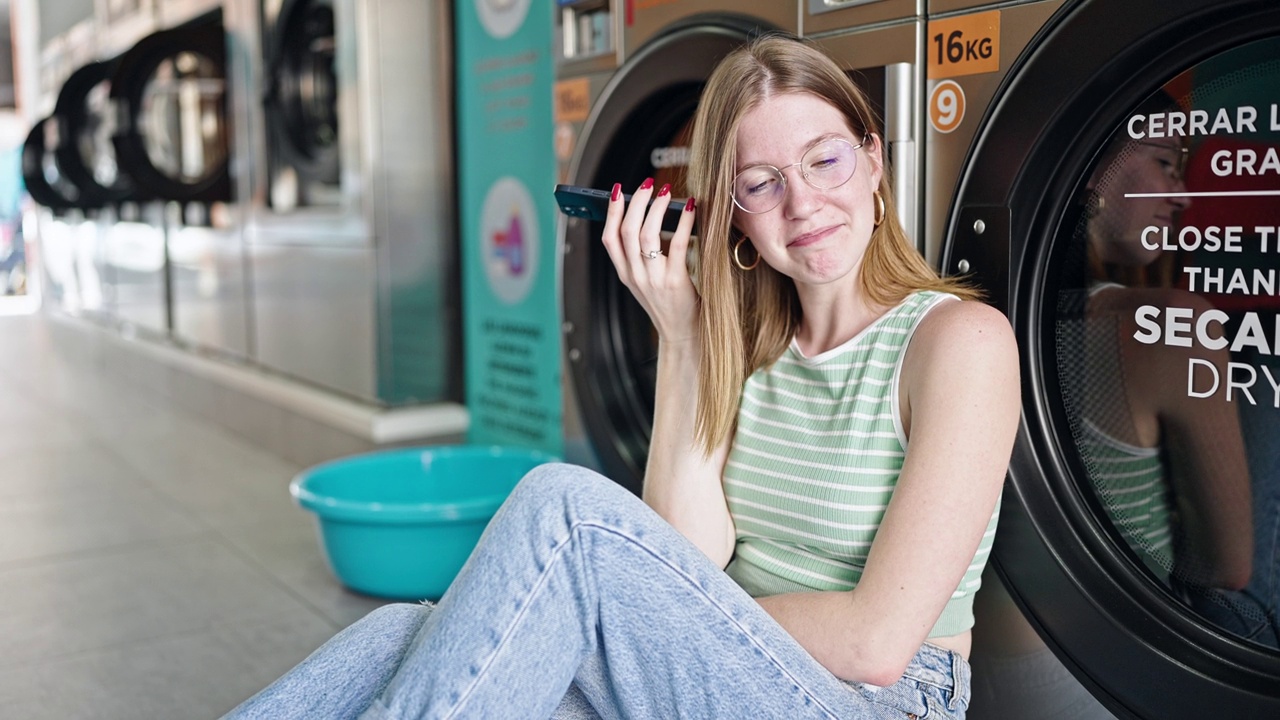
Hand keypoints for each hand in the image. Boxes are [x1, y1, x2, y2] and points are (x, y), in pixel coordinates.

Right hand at [600, 179, 698, 343]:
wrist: (683, 334)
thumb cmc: (669, 303)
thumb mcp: (647, 281)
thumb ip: (642, 256)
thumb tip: (652, 217)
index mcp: (625, 274)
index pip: (609, 238)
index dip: (612, 211)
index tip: (618, 190)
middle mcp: (635, 275)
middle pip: (626, 231)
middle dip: (636, 202)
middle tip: (649, 184)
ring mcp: (653, 279)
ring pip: (646, 234)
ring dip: (656, 208)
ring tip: (667, 192)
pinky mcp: (675, 282)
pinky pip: (677, 245)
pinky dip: (684, 222)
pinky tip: (692, 209)